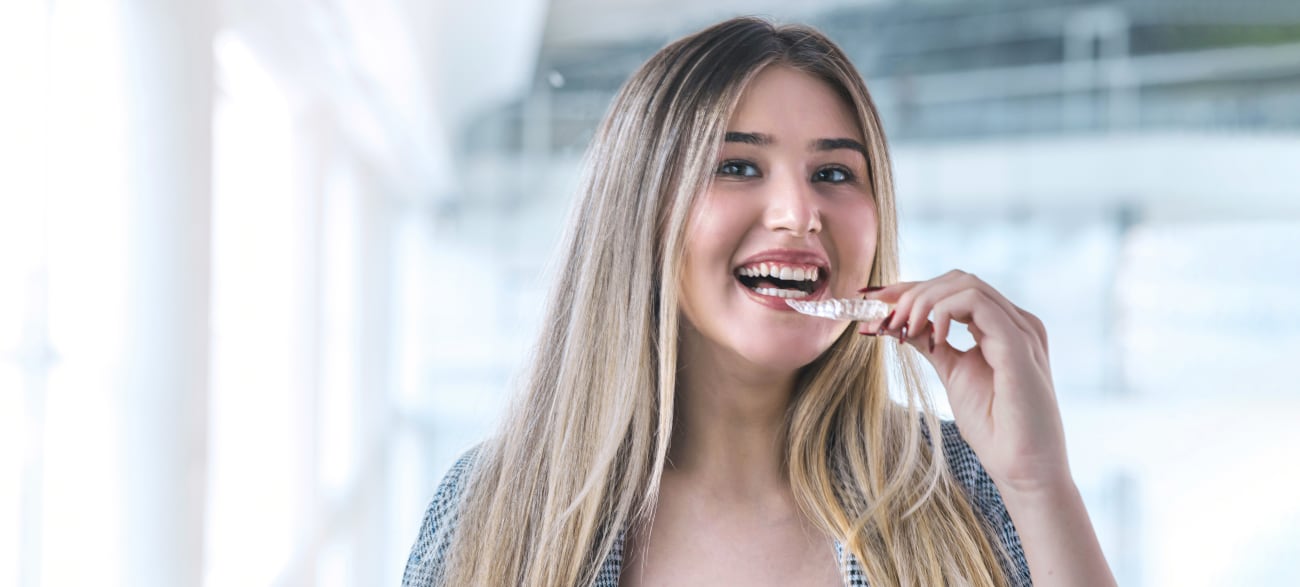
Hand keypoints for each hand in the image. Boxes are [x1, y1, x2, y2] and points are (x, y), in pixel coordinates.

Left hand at [859, 270, 1070, 495]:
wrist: (1023, 468)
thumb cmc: (994, 427)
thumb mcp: (953, 373)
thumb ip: (932, 344)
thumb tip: (896, 323)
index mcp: (1003, 327)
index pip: (954, 289)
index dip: (910, 289)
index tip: (871, 300)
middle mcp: (1016, 321)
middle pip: (956, 279)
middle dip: (910, 291)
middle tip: (880, 317)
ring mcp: (1021, 329)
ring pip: (964, 284)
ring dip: (922, 300)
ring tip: (900, 329)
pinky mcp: (1019, 342)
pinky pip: (975, 302)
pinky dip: (942, 310)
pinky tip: (929, 337)